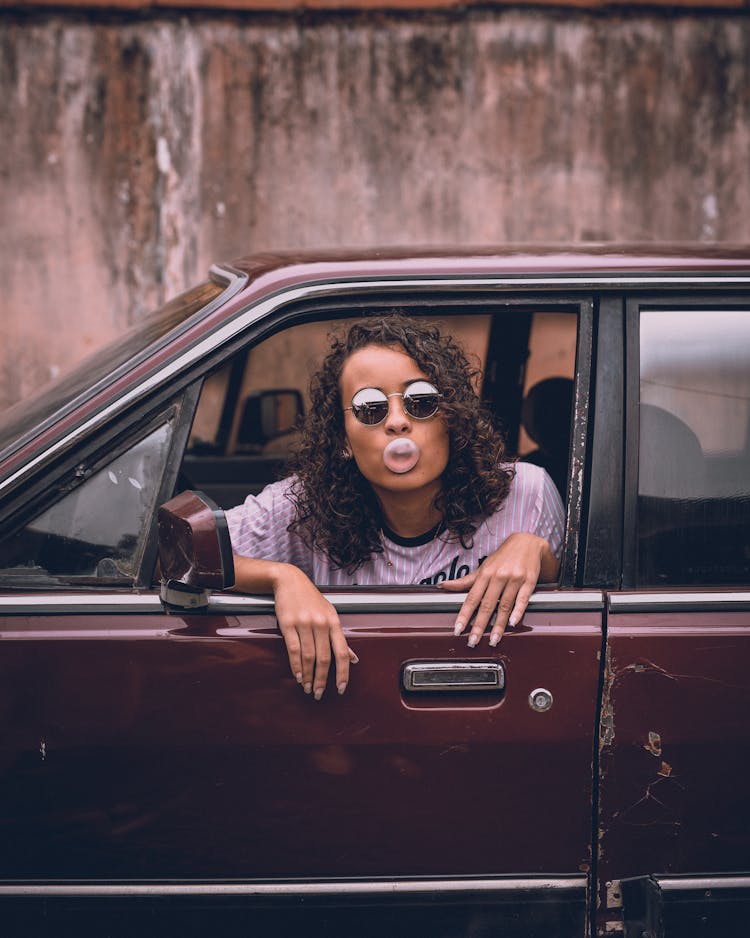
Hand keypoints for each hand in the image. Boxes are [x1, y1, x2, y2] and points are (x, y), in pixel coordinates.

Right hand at [272, 564, 357, 698]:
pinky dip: (296, 666)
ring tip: (307, 688)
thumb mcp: (329, 614)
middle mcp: (321, 623)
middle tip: (319, 693)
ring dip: (308, 676)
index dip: (343, 673)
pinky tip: (298, 676)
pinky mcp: (288, 624)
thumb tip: (354, 658)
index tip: (341, 688)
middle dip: (322, 680)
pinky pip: (294, 650)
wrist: (290, 581)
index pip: (342, 652)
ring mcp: (304, 623)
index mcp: (334, 621)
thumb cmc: (311, 598)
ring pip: (309, 657)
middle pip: (324, 658)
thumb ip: (340, 637)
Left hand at [440, 533, 557, 647]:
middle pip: (487, 604)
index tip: (458, 629)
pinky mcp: (528, 581)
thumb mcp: (483, 567)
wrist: (526, 543)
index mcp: (485, 574)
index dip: (464, 615)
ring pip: (504, 605)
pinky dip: (518, 611)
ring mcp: (514, 579)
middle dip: (479, 625)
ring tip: (493, 640)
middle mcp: (498, 577)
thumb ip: (465, 581)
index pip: (471, 598)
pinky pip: (522, 599)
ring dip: (498, 625)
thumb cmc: (502, 558)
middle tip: (473, 641)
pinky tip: (513, 623)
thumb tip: (443, 586)